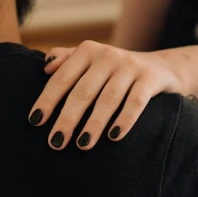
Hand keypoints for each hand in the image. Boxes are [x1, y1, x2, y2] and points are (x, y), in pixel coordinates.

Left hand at [28, 41, 186, 149]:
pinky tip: (114, 137)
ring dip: (94, 123)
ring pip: (108, 98)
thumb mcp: (92, 62)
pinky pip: (136, 101)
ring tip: (83, 145)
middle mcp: (108, 55)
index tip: (35, 122)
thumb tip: (46, 66)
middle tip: (55, 142)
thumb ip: (67, 60)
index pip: (62, 78)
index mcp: (88, 51)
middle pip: (83, 91)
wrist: (162, 68)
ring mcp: (130, 66)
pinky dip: (125, 119)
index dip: (47, 100)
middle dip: (68, 118)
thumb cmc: (116, 71)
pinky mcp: (150, 78)